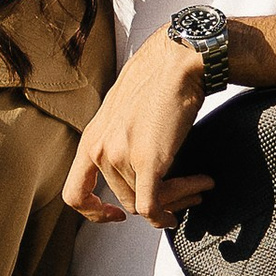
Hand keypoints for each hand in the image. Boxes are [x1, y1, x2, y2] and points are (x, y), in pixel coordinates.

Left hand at [63, 26, 216, 227]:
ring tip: (200, 182)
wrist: (177, 60)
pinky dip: (171, 210)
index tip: (116, 215)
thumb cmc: (158, 80)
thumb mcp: (124, 113)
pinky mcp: (147, 160)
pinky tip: (195, 194)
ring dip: (178, 196)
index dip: (94, 212)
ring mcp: (120, 156)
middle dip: (158, 201)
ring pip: (146, 202)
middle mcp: (100, 150)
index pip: (75, 193)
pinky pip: (153, 205)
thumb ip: (122, 141)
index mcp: (91, 140)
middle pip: (125, 200)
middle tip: (186, 193)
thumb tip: (142, 172)